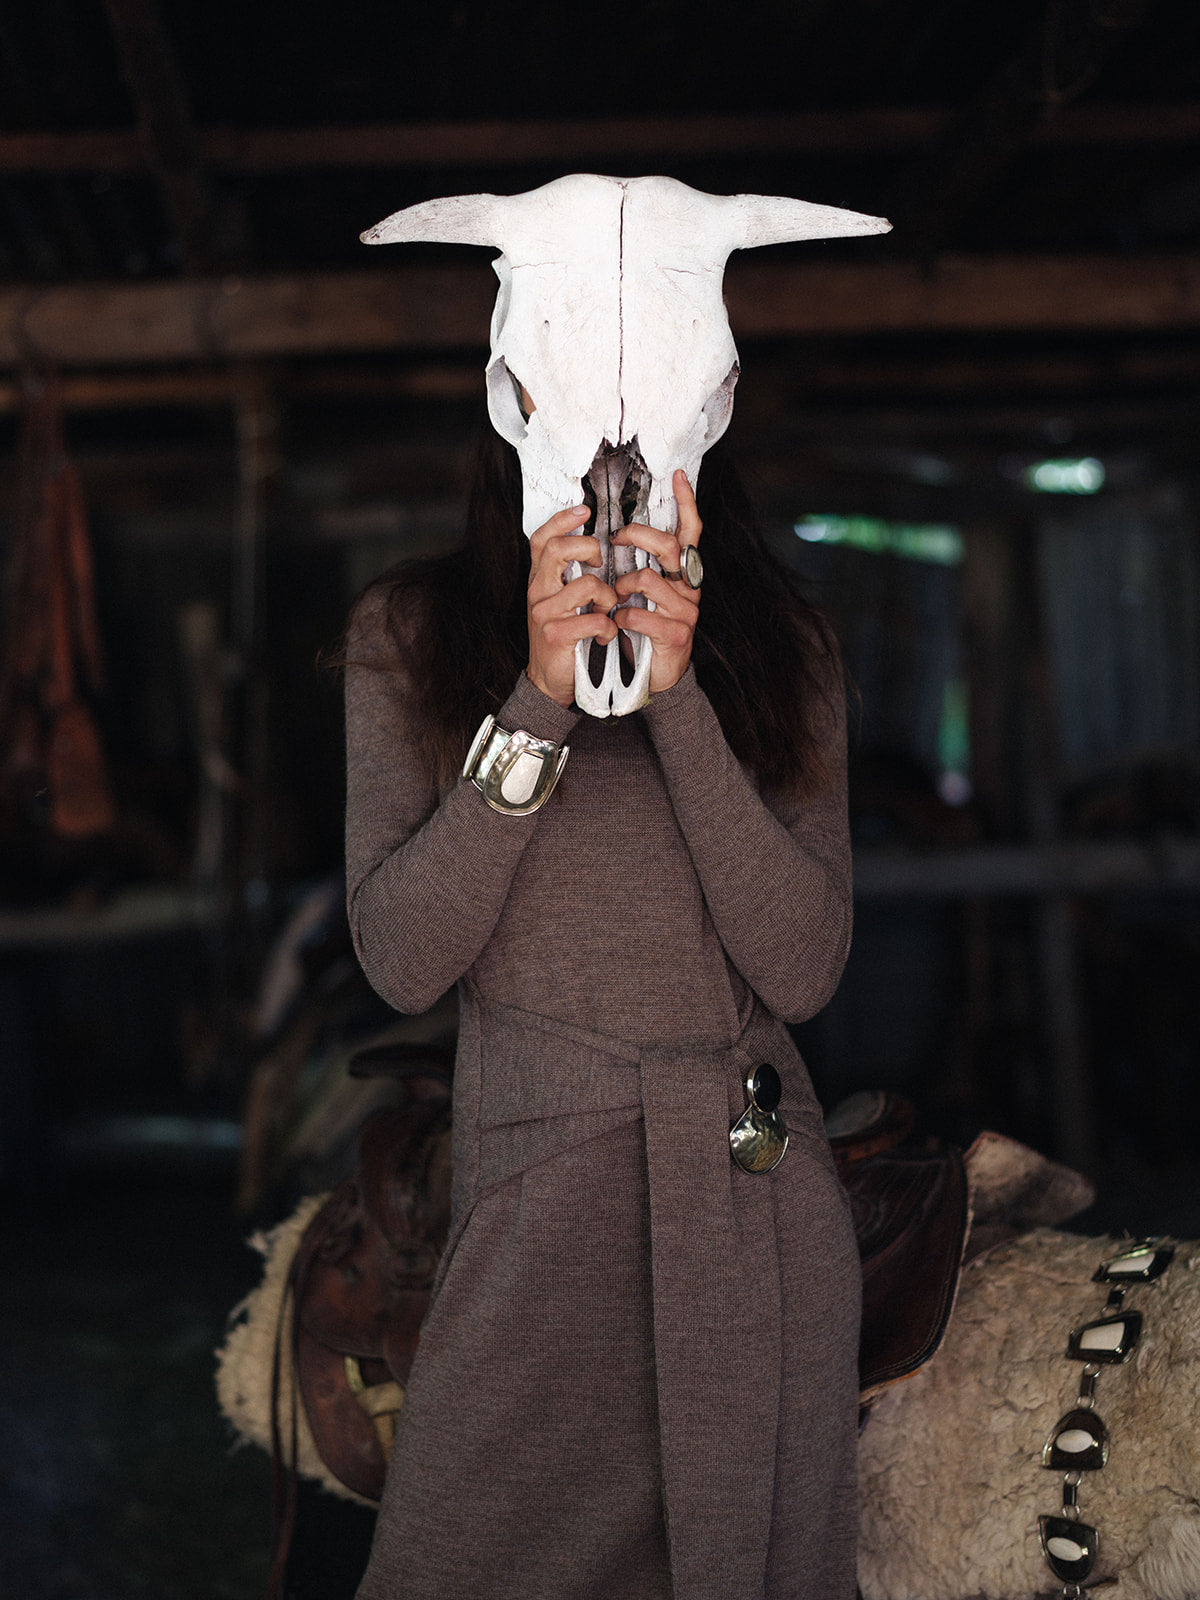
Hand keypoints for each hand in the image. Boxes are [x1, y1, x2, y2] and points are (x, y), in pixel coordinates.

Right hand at [526, 505, 618, 706]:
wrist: (548, 679)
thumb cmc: (561, 638)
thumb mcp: (559, 602)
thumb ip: (568, 576)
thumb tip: (592, 545)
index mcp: (540, 580)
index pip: (542, 540)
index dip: (561, 521)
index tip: (584, 510)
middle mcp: (538, 592)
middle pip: (556, 550)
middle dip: (587, 548)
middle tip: (601, 560)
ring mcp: (544, 614)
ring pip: (584, 586)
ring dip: (607, 596)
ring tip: (609, 609)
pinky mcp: (555, 635)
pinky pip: (591, 620)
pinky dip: (606, 627)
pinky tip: (605, 634)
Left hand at [612, 470, 701, 695]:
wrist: (655, 676)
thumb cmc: (646, 629)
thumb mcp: (646, 594)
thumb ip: (643, 566)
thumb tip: (623, 532)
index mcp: (682, 574)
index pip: (690, 531)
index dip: (686, 503)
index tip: (677, 476)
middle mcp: (690, 588)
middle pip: (668, 546)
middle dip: (638, 536)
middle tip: (616, 539)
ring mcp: (687, 611)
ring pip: (649, 579)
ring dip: (622, 587)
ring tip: (615, 599)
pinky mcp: (677, 634)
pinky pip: (642, 613)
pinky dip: (622, 617)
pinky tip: (618, 624)